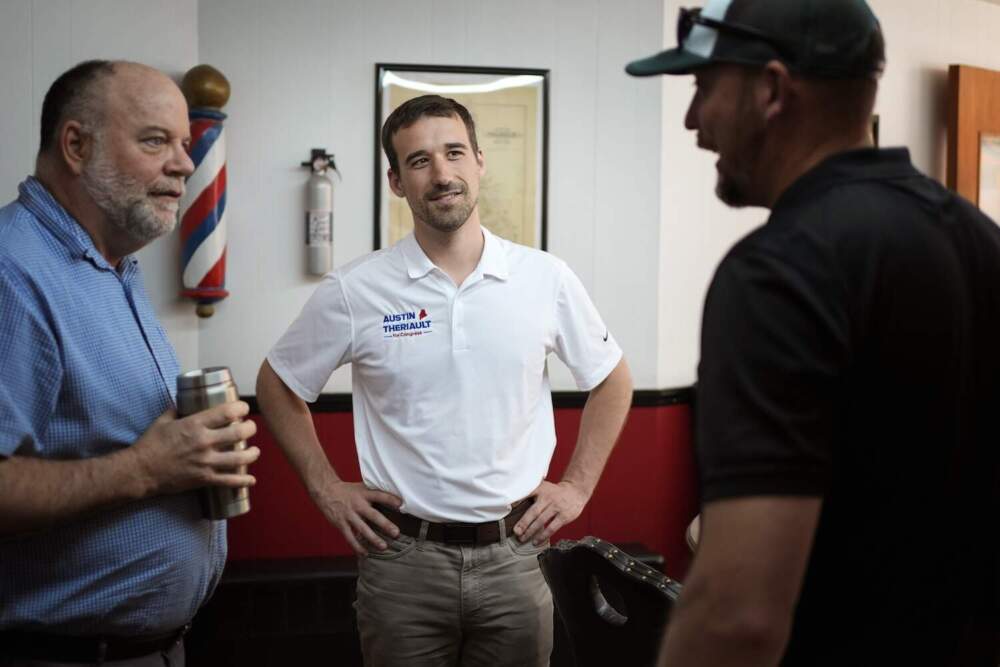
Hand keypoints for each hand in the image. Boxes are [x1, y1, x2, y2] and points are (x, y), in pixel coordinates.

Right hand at [130, 401, 259, 496]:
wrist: (141, 471)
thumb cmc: (151, 444)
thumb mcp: (164, 420)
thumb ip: (178, 409)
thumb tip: (186, 400)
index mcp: (195, 425)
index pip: (227, 412)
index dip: (241, 408)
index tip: (244, 408)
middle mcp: (204, 442)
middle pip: (239, 433)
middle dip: (251, 428)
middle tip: (251, 428)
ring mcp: (206, 462)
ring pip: (239, 458)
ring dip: (252, 453)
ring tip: (255, 451)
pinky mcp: (204, 478)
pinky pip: (229, 481)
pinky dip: (243, 481)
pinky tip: (251, 479)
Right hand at [311, 480, 402, 555]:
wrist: (326, 491)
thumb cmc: (347, 491)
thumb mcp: (361, 488)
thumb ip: (374, 494)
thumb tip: (393, 500)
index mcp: (364, 493)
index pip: (379, 495)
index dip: (390, 499)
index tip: (401, 504)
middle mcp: (357, 504)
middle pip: (373, 515)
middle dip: (385, 525)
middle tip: (396, 533)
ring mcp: (349, 515)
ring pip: (362, 529)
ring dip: (373, 539)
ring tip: (383, 547)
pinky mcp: (341, 524)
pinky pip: (350, 537)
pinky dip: (357, 546)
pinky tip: (365, 553)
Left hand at [514, 480, 589, 545]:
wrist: (576, 491)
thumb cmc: (554, 492)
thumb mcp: (543, 487)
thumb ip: (530, 493)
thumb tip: (512, 504)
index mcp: (540, 489)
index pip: (527, 494)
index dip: (517, 501)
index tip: (508, 508)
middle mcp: (548, 498)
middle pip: (533, 511)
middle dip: (523, 523)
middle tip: (516, 532)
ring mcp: (556, 507)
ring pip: (542, 521)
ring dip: (531, 531)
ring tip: (522, 539)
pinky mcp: (564, 516)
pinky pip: (552, 528)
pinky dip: (543, 535)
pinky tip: (536, 541)